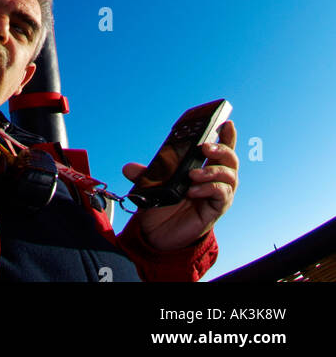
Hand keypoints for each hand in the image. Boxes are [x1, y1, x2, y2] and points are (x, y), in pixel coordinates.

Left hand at [122, 120, 237, 251]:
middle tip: (205, 147)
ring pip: (229, 176)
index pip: (220, 149)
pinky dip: (208, 189)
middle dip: (221, 149)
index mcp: (202, 166)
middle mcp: (214, 178)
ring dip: (212, 171)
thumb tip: (128, 168)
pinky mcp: (215, 209)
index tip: (226, 123)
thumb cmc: (162, 204)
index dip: (226, 136)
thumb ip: (144, 174)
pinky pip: (221, 194)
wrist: (159, 233)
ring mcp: (217, 194)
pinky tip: (193, 190)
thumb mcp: (151, 185)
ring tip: (193, 175)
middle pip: (230, 159)